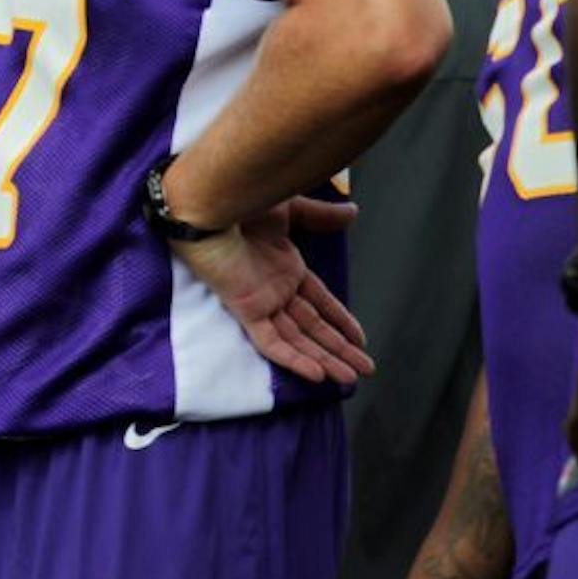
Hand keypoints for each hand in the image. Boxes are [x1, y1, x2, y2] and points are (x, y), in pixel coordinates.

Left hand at [174, 196, 372, 384]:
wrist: (212, 202)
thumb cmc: (241, 198)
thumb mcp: (289, 209)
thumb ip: (320, 216)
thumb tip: (353, 212)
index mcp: (284, 267)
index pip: (319, 302)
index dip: (340, 320)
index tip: (361, 339)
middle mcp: (274, 288)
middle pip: (312, 327)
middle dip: (339, 349)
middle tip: (365, 370)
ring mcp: (260, 301)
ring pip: (297, 339)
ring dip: (324, 360)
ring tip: (349, 379)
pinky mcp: (245, 309)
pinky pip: (271, 342)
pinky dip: (293, 359)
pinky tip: (316, 375)